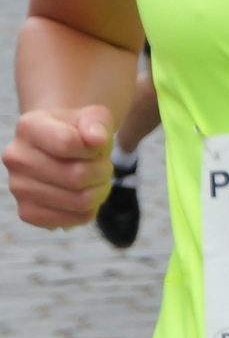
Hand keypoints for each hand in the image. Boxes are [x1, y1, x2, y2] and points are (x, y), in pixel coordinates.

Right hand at [3, 105, 113, 227]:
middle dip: (103, 171)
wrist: (62, 148)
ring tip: (94, 180)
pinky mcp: (27, 212)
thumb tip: (97, 140)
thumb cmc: (79, 131)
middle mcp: (16, 157)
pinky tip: (83, 195)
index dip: (94, 148)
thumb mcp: (94, 117)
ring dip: (99, 191)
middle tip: (102, 165)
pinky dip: (89, 210)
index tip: (96, 145)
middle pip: (77, 176)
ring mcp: (18, 187)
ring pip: (79, 200)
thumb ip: (98, 123)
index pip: (67, 143)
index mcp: (29, 127)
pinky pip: (71, 221)